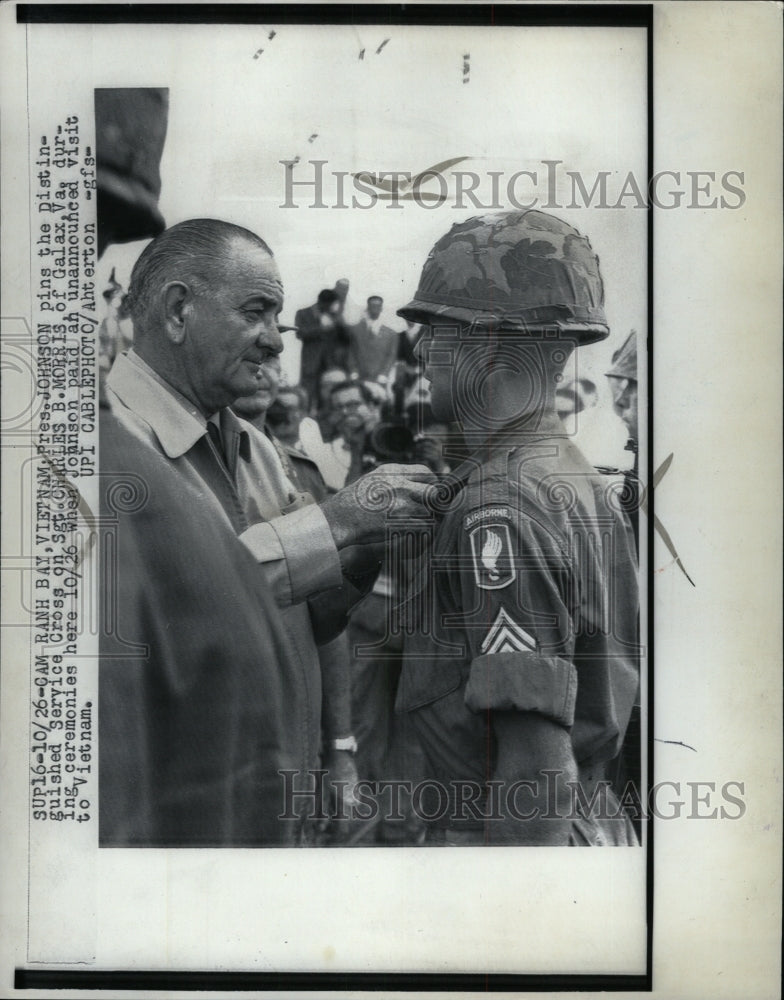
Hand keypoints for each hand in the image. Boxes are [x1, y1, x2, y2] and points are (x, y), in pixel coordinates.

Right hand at [320, 464, 436, 550]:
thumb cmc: (352, 502)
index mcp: (392, 471)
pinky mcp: (400, 523)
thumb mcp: (373, 479)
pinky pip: (422, 528)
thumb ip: (395, 478)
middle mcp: (399, 485)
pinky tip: (411, 533)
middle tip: (427, 511)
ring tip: (416, 524)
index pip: (426, 473)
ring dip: (426, 520)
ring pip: (430, 512)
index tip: (428, 494)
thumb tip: (417, 483)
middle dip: (432, 503)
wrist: (337, 519)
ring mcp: (401, 504)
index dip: (431, 484)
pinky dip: (420, 532)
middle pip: (432, 492)